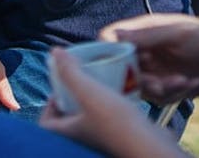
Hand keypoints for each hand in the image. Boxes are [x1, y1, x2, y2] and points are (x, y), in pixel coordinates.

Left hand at [39, 48, 184, 157]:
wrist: (151, 146)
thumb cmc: (117, 123)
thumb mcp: (89, 92)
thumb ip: (71, 73)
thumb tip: (54, 52)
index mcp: (69, 132)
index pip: (47, 122)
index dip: (48, 105)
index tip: (59, 87)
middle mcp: (84, 138)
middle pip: (69, 117)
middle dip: (72, 97)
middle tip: (81, 79)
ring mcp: (103, 138)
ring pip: (92, 116)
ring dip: (95, 99)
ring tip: (102, 81)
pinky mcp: (121, 136)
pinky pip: (112, 118)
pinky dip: (114, 104)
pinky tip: (123, 91)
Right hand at [100, 13, 198, 103]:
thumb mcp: (177, 34)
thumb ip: (146, 36)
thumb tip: (113, 36)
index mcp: (145, 30)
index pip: (112, 38)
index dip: (112, 52)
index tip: (125, 63)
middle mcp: (146, 49)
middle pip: (122, 67)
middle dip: (140, 79)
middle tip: (158, 83)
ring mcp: (156, 69)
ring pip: (140, 86)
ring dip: (161, 88)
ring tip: (182, 82)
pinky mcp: (167, 86)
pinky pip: (158, 97)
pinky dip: (174, 93)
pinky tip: (193, 83)